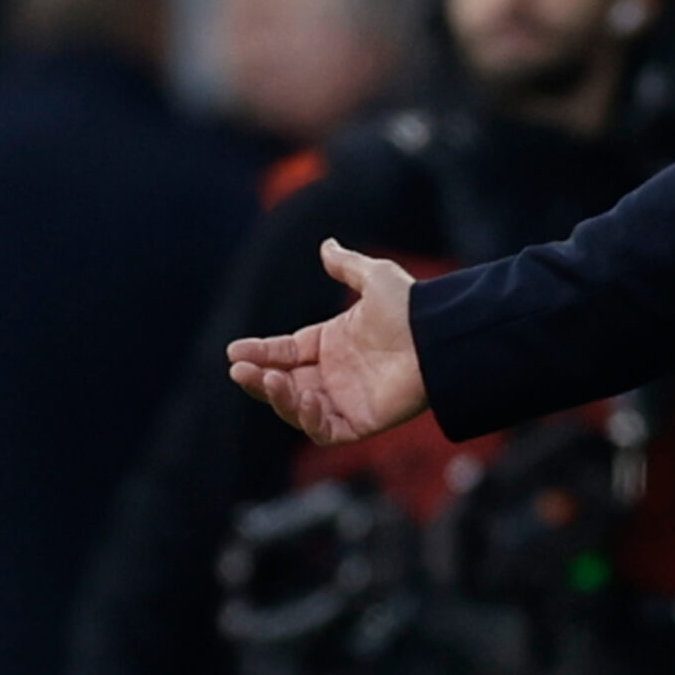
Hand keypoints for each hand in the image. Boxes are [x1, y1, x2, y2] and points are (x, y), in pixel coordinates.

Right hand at [227, 239, 428, 444]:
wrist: (439, 336)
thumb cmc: (412, 308)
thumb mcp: (375, 278)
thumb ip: (348, 265)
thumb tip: (326, 245)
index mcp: (333, 343)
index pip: (286, 352)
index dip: (260, 352)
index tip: (235, 350)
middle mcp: (336, 374)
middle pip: (285, 383)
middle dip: (260, 378)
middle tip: (240, 369)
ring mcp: (347, 400)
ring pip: (298, 408)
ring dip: (278, 397)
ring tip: (268, 379)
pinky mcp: (361, 423)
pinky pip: (324, 430)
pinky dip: (308, 418)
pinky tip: (302, 398)